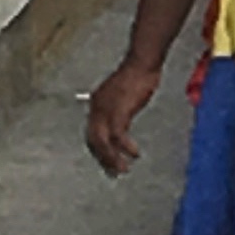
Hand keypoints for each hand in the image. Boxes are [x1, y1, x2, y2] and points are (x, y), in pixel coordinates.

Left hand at [86, 58, 157, 175]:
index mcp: (96, 103)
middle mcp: (96, 109)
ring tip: (122, 169)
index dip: (99, 149)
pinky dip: (124, 149)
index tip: (107, 160)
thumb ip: (119, 104)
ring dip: (112, 158)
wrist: (142, 63)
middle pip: (94, 141)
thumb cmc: (137, 73)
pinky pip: (117, 138)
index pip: (92, 132)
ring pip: (103, 143)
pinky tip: (134, 154)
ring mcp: (105, 111)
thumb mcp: (123, 90)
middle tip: (113, 172)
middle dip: (103, 159)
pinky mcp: (118, 113)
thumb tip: (123, 116)